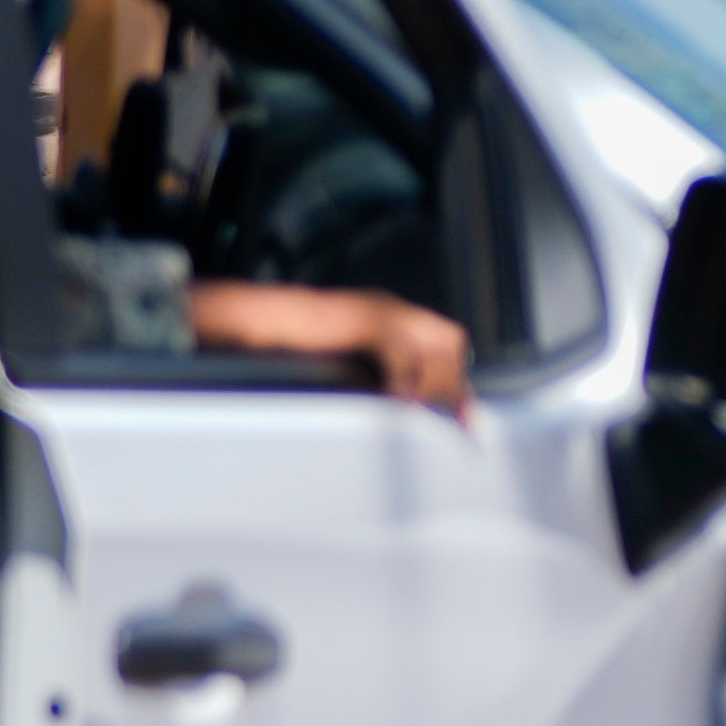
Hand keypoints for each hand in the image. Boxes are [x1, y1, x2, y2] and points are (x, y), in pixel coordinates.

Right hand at [189, 278, 470, 409]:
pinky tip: (398, 403)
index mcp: (390, 313)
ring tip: (415, 411)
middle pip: (450, 340)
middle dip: (453, 382)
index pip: (446, 340)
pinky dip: (405, 383)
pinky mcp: (363, 321)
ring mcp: (379, 310)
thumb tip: (403, 406)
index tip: (465, 417)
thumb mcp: (347, 360)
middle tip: (451, 418)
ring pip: (432, 348)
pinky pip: (400, 355)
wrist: (260, 321)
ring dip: (431, 386)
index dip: (457, 378)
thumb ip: (376, 375)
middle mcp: (392, 307)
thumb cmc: (294, 347)